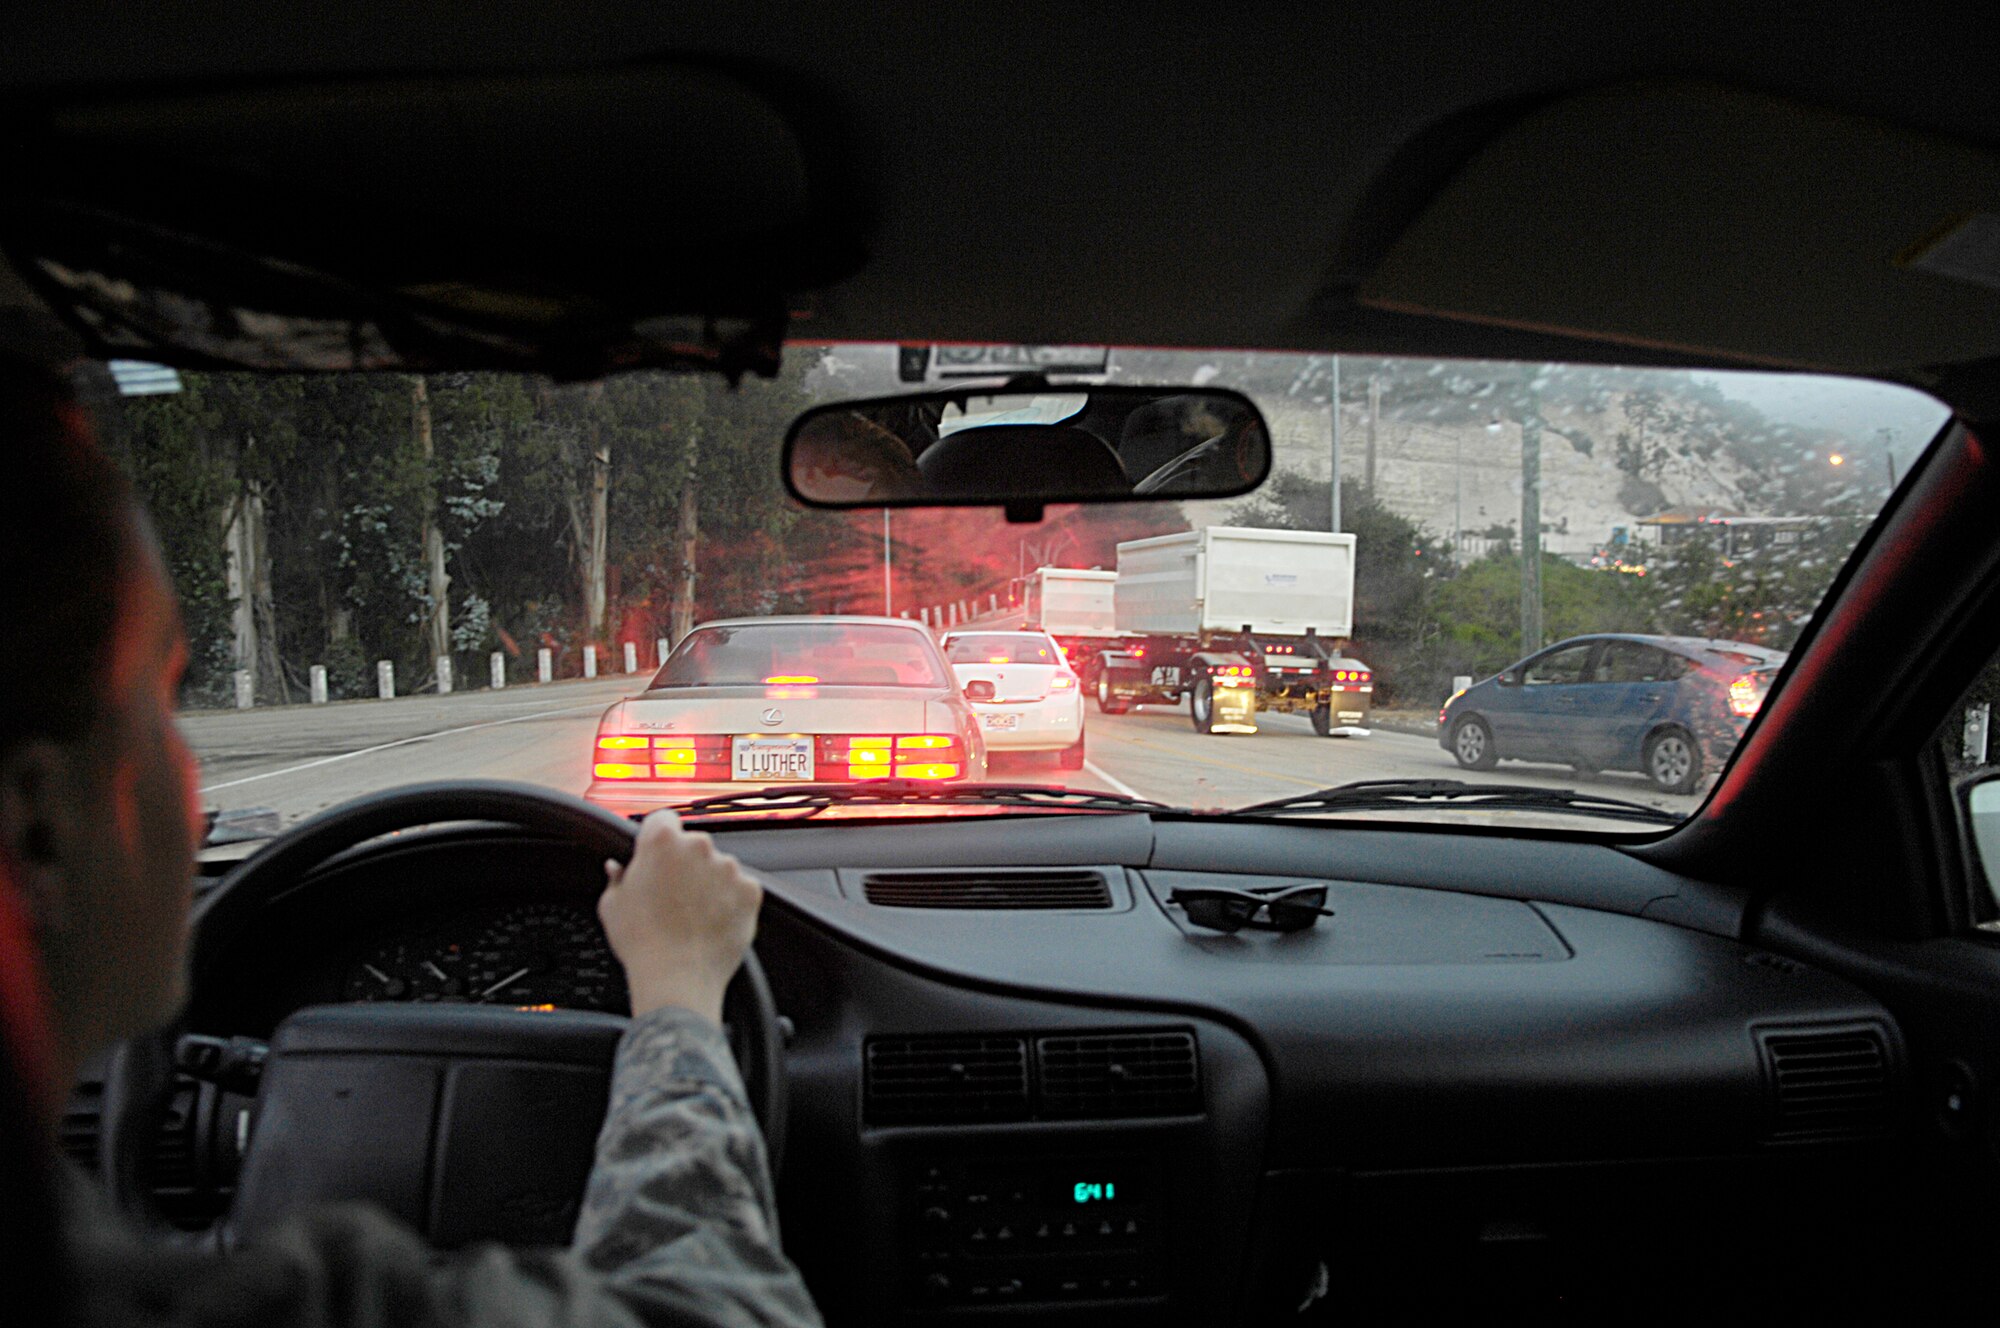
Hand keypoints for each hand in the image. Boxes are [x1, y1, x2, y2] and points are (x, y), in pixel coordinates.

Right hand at [598, 810, 761, 1025]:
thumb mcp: (612, 905)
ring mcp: (728, 868)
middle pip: (692, 845)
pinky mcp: (750, 890)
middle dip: (684, 864)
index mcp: (662, 841)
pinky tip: (711, 922)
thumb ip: (617, 877)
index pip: (662, 820)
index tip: (656, 854)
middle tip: (671, 895)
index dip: (657, 838)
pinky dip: (730, 901)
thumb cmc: (642, 943)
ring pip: (718, 867)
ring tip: (692, 915)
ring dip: (709, 882)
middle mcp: (699, 847)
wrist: (678, 979)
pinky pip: (740, 888)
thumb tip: (618, 868)